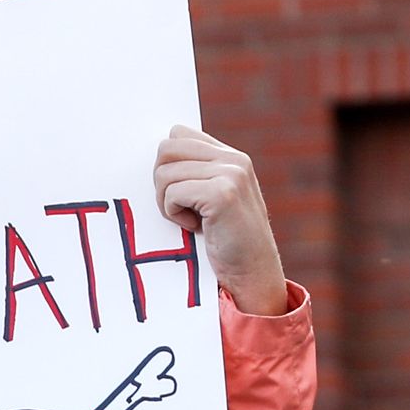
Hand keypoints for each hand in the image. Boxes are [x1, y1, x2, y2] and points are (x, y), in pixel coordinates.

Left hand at [154, 124, 291, 316]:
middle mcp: (234, 159)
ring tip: (191, 220)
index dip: (167, 165)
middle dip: (161, 182)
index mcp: (230, 157)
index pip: (178, 134)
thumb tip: (157, 160)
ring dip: (167, 203)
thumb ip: (195, 174)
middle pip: (166, 149)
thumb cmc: (226, 243)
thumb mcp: (213, 200)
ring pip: (164, 173)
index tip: (180, 194)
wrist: (253, 275)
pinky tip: (196, 227)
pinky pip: (172, 193)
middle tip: (180, 208)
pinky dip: (175, 215)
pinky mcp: (222, 193)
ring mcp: (231, 173)